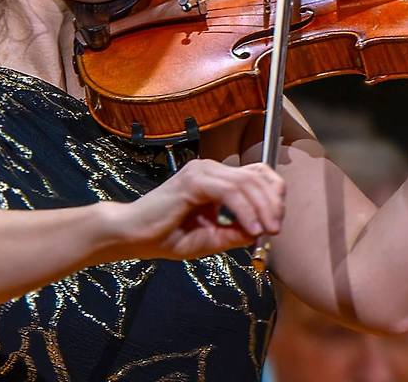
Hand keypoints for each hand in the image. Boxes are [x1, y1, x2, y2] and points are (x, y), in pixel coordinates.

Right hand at [108, 159, 285, 259]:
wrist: (131, 236)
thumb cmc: (166, 236)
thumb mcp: (210, 239)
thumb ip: (235, 233)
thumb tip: (261, 231)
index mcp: (216, 178)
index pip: (257, 175)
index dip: (273, 194)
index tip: (276, 221)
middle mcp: (210, 169)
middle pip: (257, 176)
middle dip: (273, 202)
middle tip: (276, 228)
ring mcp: (201, 172)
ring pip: (246, 182)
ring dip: (263, 207)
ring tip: (267, 230)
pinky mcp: (193, 181)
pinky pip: (229, 192)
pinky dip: (245, 210)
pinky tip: (252, 227)